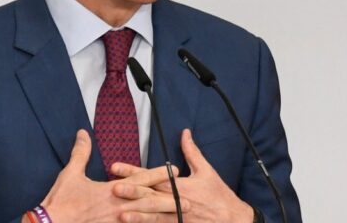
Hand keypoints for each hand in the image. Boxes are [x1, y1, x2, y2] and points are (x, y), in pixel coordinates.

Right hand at [35, 130, 185, 222]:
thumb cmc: (61, 201)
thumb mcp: (71, 173)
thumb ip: (81, 153)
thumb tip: (83, 134)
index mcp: (111, 190)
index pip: (140, 179)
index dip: (159, 174)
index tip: (175, 170)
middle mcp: (118, 206)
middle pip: (150, 201)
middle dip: (170, 200)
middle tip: (189, 200)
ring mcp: (116, 222)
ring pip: (145, 219)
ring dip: (164, 217)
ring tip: (180, 217)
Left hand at [113, 129, 252, 222]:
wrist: (233, 220)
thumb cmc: (219, 195)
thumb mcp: (206, 171)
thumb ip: (191, 152)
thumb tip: (184, 133)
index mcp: (179, 185)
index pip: (152, 175)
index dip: (133, 171)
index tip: (116, 167)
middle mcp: (176, 201)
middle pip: (150, 195)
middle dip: (132, 191)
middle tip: (113, 188)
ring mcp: (177, 217)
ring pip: (153, 216)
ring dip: (137, 215)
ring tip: (121, 214)